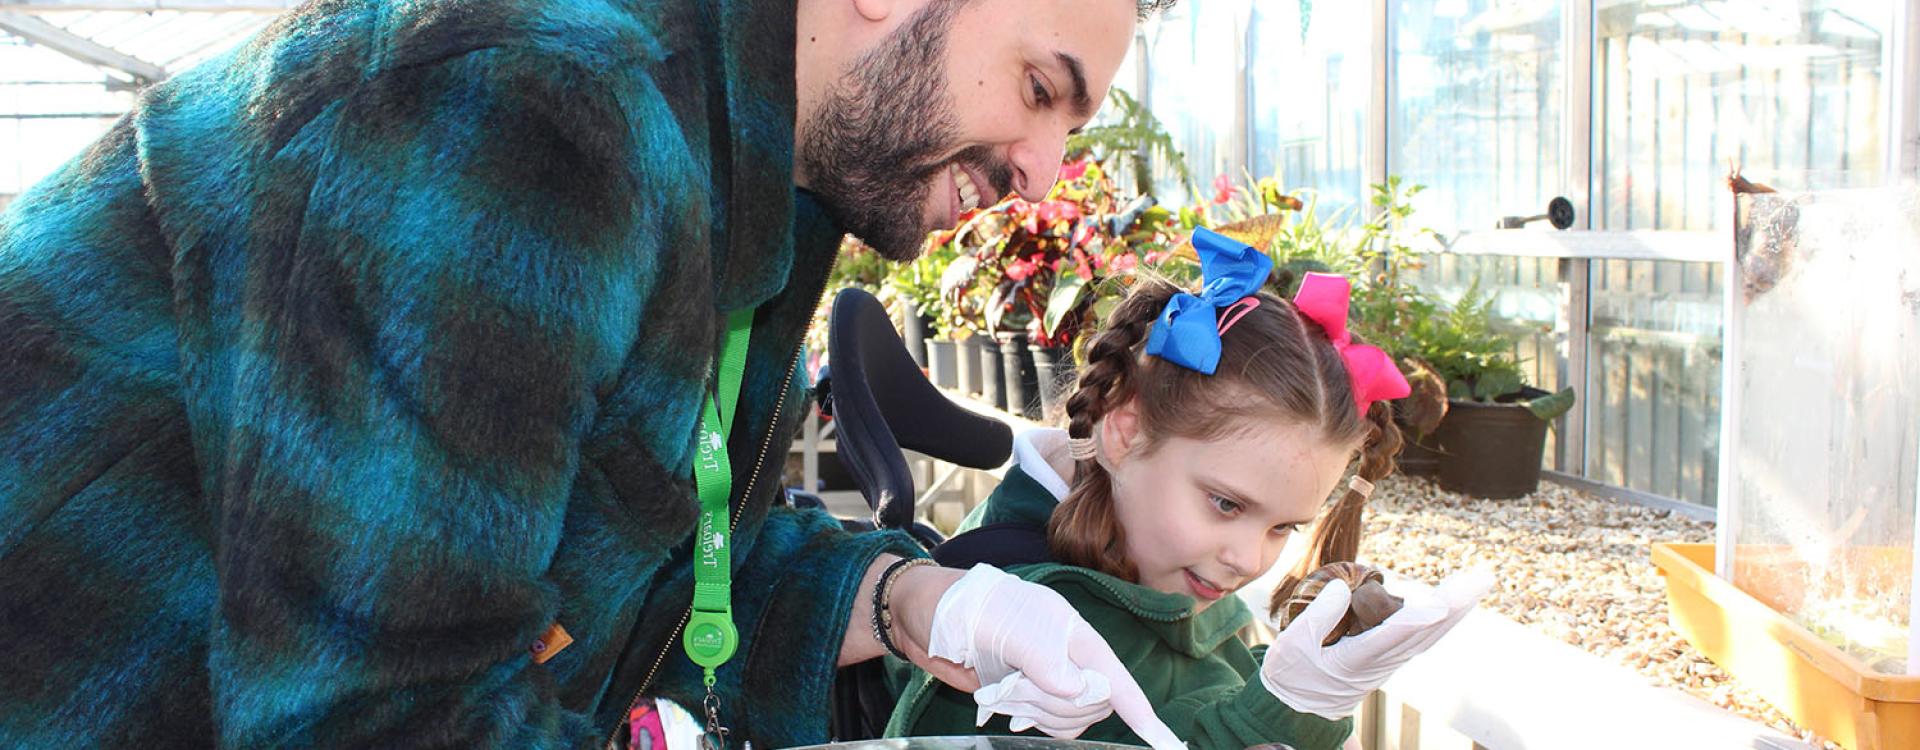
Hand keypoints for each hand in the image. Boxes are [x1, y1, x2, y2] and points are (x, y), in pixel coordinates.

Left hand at [909, 564, 1186, 749]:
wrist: (929, 618)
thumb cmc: (972, 610)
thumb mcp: (1009, 627)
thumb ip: (1046, 660)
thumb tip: (1080, 692)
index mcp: (1075, 635)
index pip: (1116, 679)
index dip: (1141, 711)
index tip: (1165, 743)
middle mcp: (1070, 658)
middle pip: (1092, 706)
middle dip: (1054, 705)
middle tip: (1016, 686)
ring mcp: (1050, 678)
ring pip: (1070, 719)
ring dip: (1036, 711)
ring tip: (1004, 691)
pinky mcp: (1030, 695)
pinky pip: (1049, 724)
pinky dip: (1030, 719)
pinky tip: (1004, 707)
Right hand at [1259, 568, 1492, 718]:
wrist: (1298, 707)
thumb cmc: (1292, 674)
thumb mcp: (1293, 645)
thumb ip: (1319, 615)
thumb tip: (1344, 587)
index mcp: (1355, 659)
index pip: (1391, 637)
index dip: (1417, 619)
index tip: (1441, 605)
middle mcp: (1380, 662)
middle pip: (1424, 633)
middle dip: (1454, 605)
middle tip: (1481, 579)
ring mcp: (1388, 662)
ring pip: (1428, 635)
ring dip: (1455, 610)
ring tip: (1476, 583)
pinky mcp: (1388, 659)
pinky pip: (1421, 637)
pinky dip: (1440, 618)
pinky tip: (1453, 603)